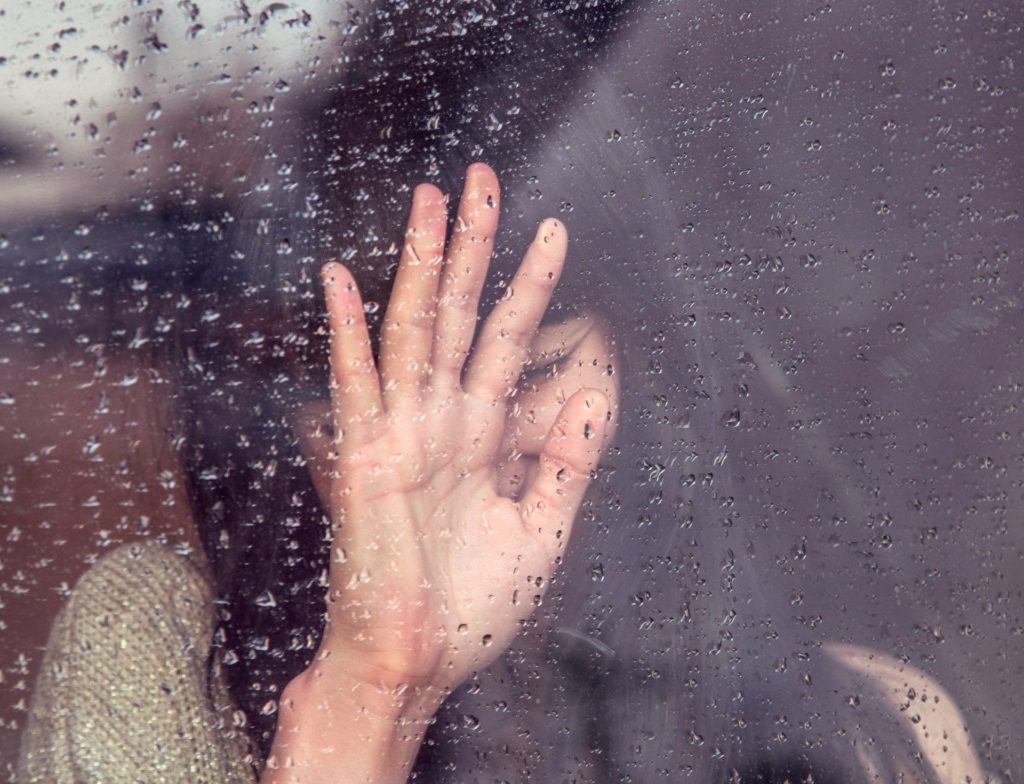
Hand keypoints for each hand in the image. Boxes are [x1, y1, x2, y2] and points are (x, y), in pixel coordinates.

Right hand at [302, 164, 612, 716]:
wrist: (416, 666)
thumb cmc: (468, 610)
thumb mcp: (539, 531)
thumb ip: (566, 463)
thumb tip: (593, 394)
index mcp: (479, 438)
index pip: (505, 342)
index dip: (529, 287)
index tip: (553, 233)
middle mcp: (438, 423)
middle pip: (457, 316)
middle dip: (473, 247)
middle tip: (484, 179)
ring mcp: (399, 436)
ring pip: (413, 331)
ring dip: (421, 265)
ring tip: (432, 200)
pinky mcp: (363, 461)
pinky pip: (356, 386)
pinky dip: (347, 333)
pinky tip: (342, 280)